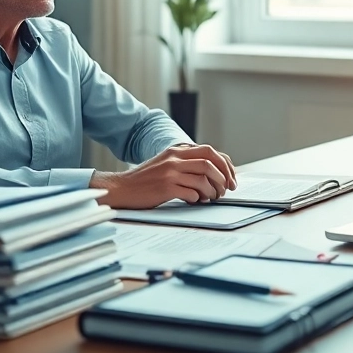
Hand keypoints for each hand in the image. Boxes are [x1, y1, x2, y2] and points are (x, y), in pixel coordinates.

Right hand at [90, 143, 237, 208]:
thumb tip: (212, 171)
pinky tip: (194, 201)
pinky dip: (198, 199)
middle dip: (223, 177)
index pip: (209, 151)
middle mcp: (174, 159)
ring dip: (212, 190)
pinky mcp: (165, 188)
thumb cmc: (145, 180)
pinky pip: (192, 193)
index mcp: (176, 151)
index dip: (225, 165)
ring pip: (203, 178)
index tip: (231, 178)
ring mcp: (170, 172)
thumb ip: (185, 163)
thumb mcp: (165, 163)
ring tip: (211, 198)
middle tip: (226, 190)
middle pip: (210, 162)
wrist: (121, 189)